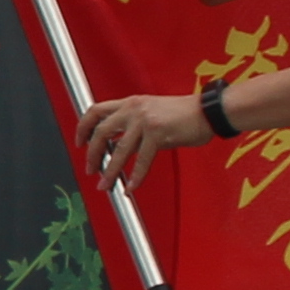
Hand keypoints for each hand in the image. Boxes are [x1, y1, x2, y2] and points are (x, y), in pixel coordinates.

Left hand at [79, 90, 201, 185]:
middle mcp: (134, 108)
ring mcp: (145, 120)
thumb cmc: (185, 115)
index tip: (80, 143)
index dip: (83, 127)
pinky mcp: (158, 133)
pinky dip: (135, 177)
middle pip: (101, 131)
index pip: (97, 110)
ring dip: (110, 171)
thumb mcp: (152, 115)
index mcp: (131, 102)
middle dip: (92, 153)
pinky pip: (141, 160)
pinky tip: (131, 187)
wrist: (209, 111)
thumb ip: (134, 128)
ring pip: (119, 150)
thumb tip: (119, 148)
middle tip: (90, 169)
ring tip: (105, 185)